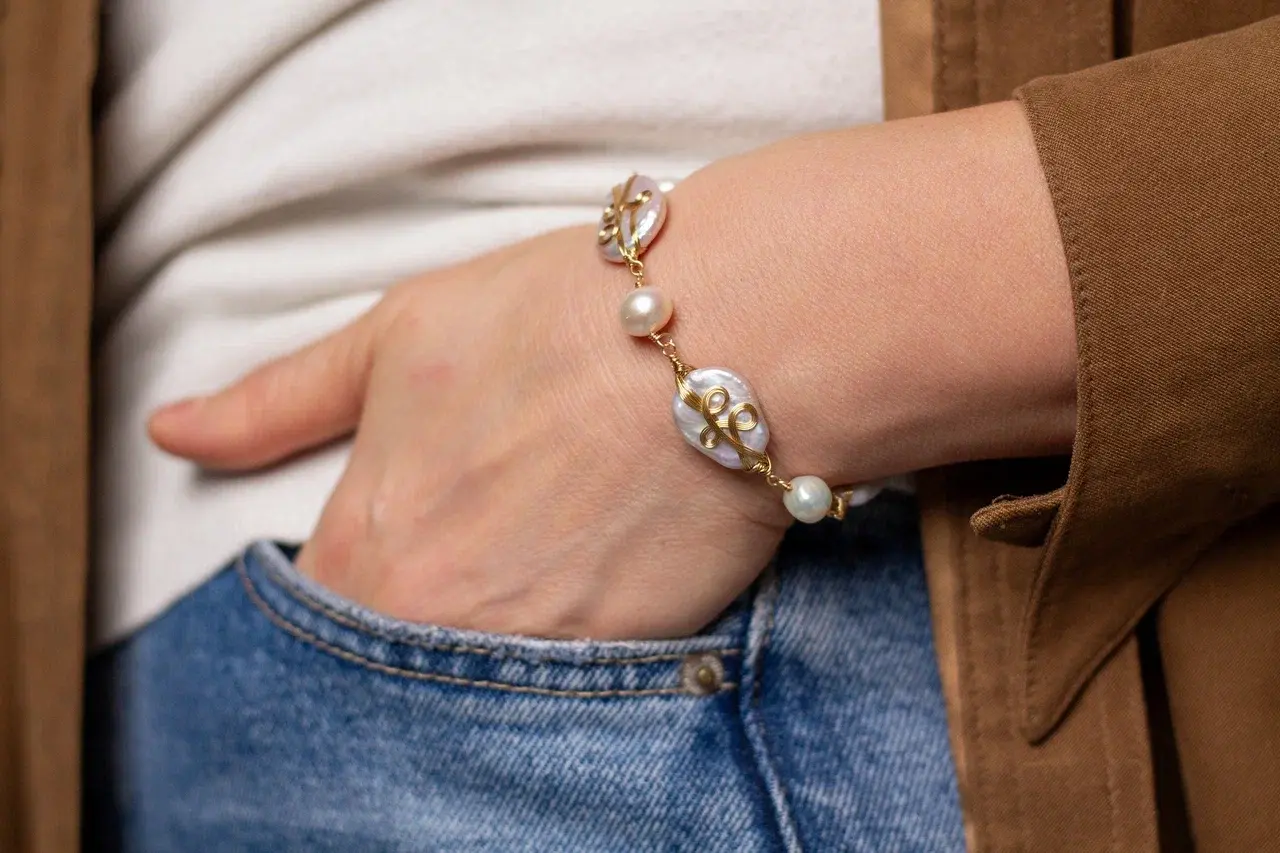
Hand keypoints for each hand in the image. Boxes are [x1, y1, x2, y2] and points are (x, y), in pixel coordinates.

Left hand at [148, 224, 791, 639]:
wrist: (724, 338)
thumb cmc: (557, 322)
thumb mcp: (393, 339)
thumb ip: (274, 403)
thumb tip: (173, 432)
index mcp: (367, 556)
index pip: (320, 617)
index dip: (364, 566)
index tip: (412, 525)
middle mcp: (440, 630)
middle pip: (402, 656)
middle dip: (434, 601)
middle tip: (497, 526)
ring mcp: (538, 660)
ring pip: (487, 676)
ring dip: (506, 622)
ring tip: (556, 537)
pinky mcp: (628, 665)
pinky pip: (575, 683)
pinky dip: (578, 636)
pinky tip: (608, 559)